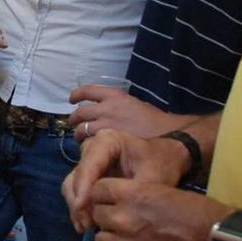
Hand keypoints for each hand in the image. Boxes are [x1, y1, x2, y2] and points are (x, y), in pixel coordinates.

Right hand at [62, 129, 191, 232]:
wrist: (168, 160)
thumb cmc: (161, 164)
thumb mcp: (152, 178)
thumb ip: (130, 192)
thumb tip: (108, 211)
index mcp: (107, 141)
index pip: (89, 164)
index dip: (83, 187)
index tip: (82, 208)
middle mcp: (93, 148)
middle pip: (77, 175)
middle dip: (78, 200)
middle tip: (86, 224)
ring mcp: (89, 161)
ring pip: (72, 184)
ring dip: (76, 206)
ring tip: (86, 227)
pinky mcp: (90, 174)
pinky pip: (77, 190)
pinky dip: (79, 207)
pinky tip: (85, 224)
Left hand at [69, 88, 194, 140]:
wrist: (169, 136)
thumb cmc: (155, 122)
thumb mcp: (136, 105)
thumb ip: (119, 107)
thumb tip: (105, 112)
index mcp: (116, 97)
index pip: (88, 90)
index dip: (77, 94)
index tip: (72, 99)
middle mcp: (108, 109)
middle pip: (80, 113)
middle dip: (74, 120)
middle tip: (74, 126)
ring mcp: (107, 126)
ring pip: (82, 130)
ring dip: (78, 135)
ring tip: (80, 140)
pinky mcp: (109, 142)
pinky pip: (89, 144)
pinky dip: (86, 146)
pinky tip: (89, 150)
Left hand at [90, 178, 230, 240]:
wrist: (216, 240)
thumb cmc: (195, 211)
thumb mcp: (161, 190)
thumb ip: (134, 194)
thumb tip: (115, 201)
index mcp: (132, 194)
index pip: (98, 189)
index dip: (103, 194)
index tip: (110, 198)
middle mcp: (124, 217)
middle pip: (98, 214)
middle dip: (107, 216)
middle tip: (120, 219)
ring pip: (101, 239)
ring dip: (110, 237)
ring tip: (125, 238)